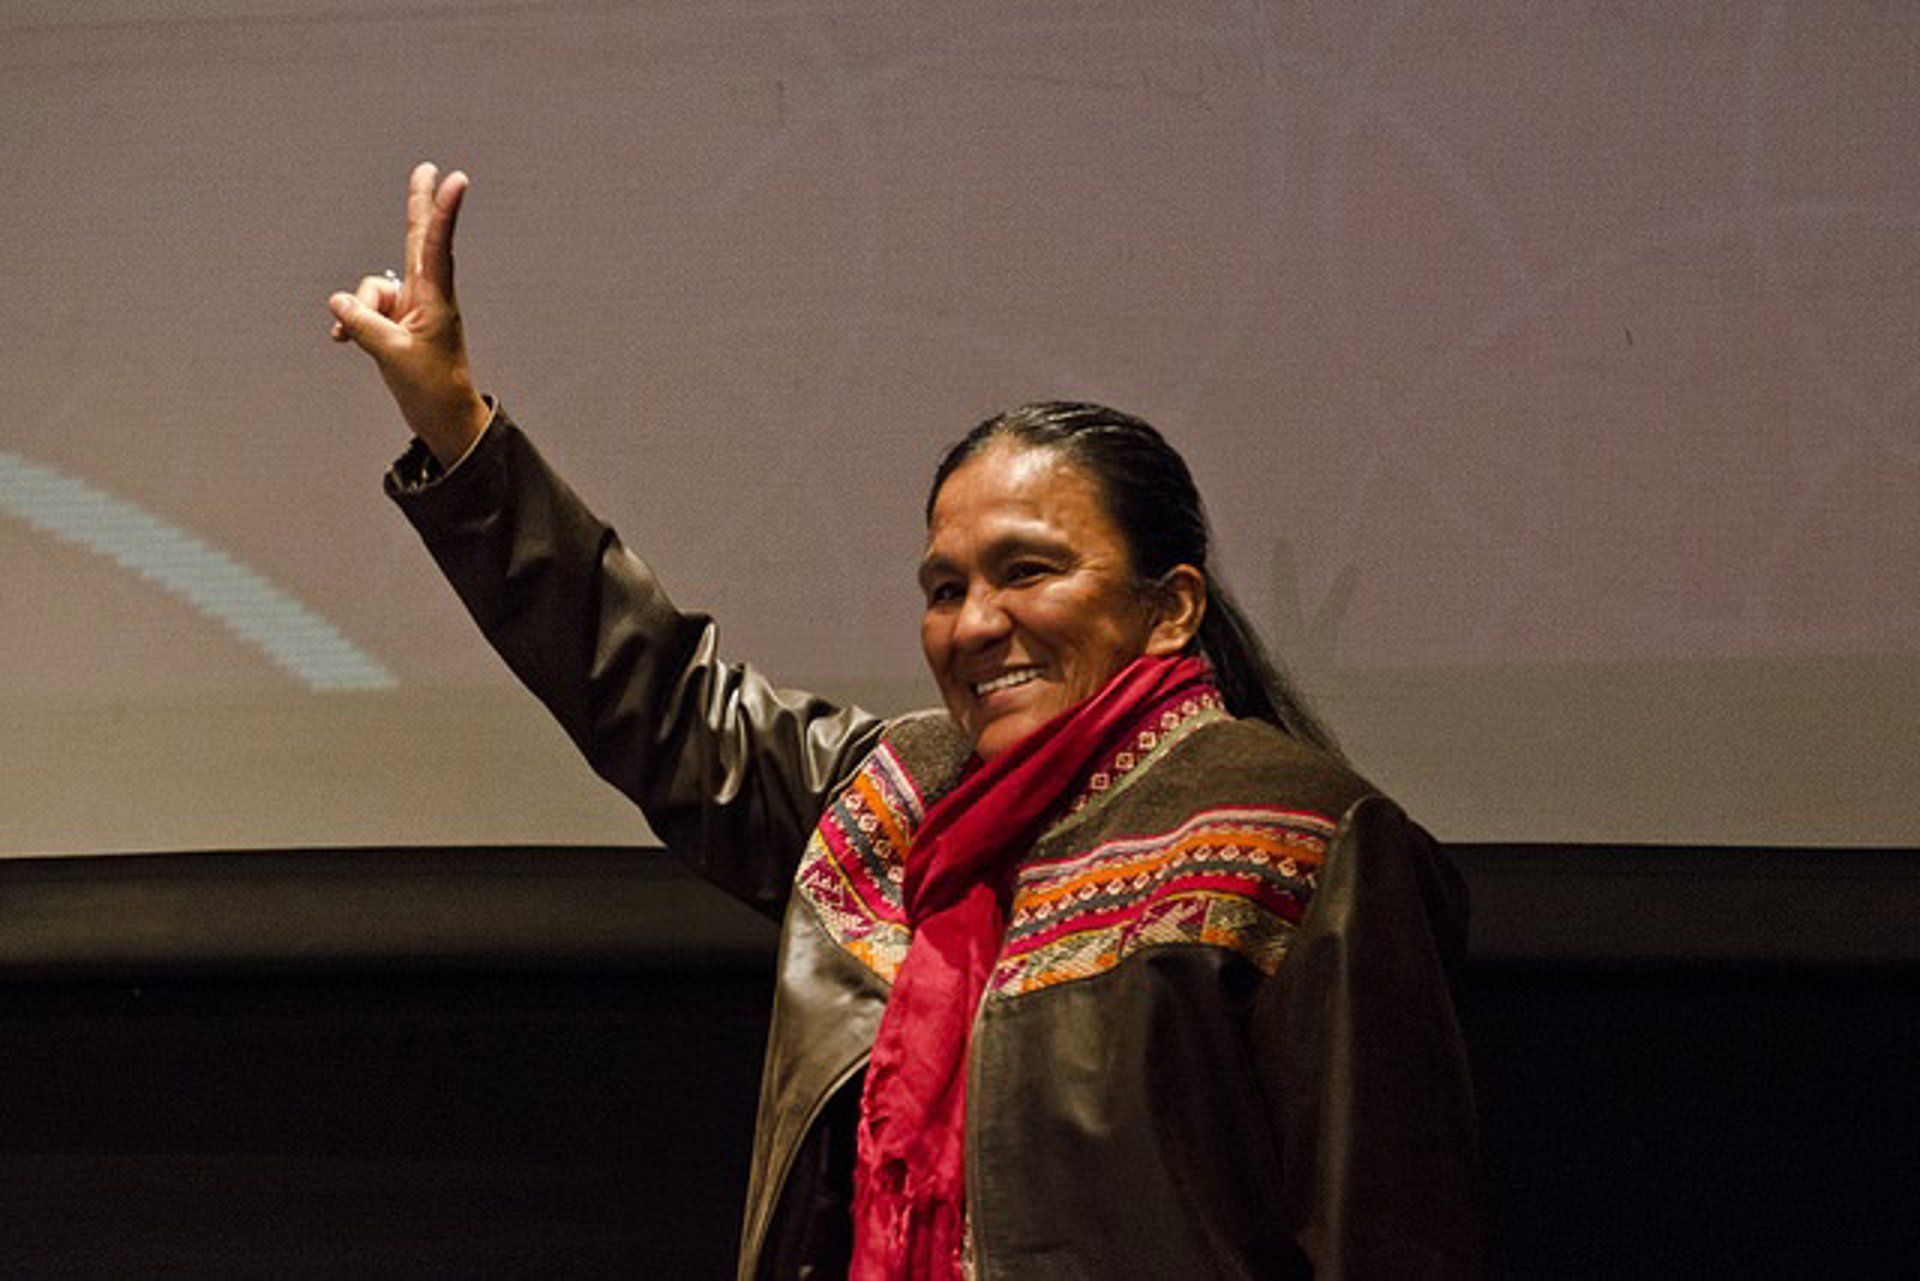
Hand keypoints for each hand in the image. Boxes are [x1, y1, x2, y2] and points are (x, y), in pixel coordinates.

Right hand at [329, 162, 490, 465]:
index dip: (442, 210)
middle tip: (428, 168)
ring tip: (371, 342)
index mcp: (435, 297)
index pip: (437, 245)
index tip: (456, 179)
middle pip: (417, 239)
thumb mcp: (394, 356)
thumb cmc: (431, 388)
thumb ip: (364, 325)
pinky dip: (351, 322)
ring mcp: (408, 306)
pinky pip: (361, 310)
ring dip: (359, 312)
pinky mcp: (394, 321)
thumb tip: (339, 302)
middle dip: (419, 204)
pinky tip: (342, 339)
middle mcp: (424, 294)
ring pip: (368, 290)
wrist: (441, 416)